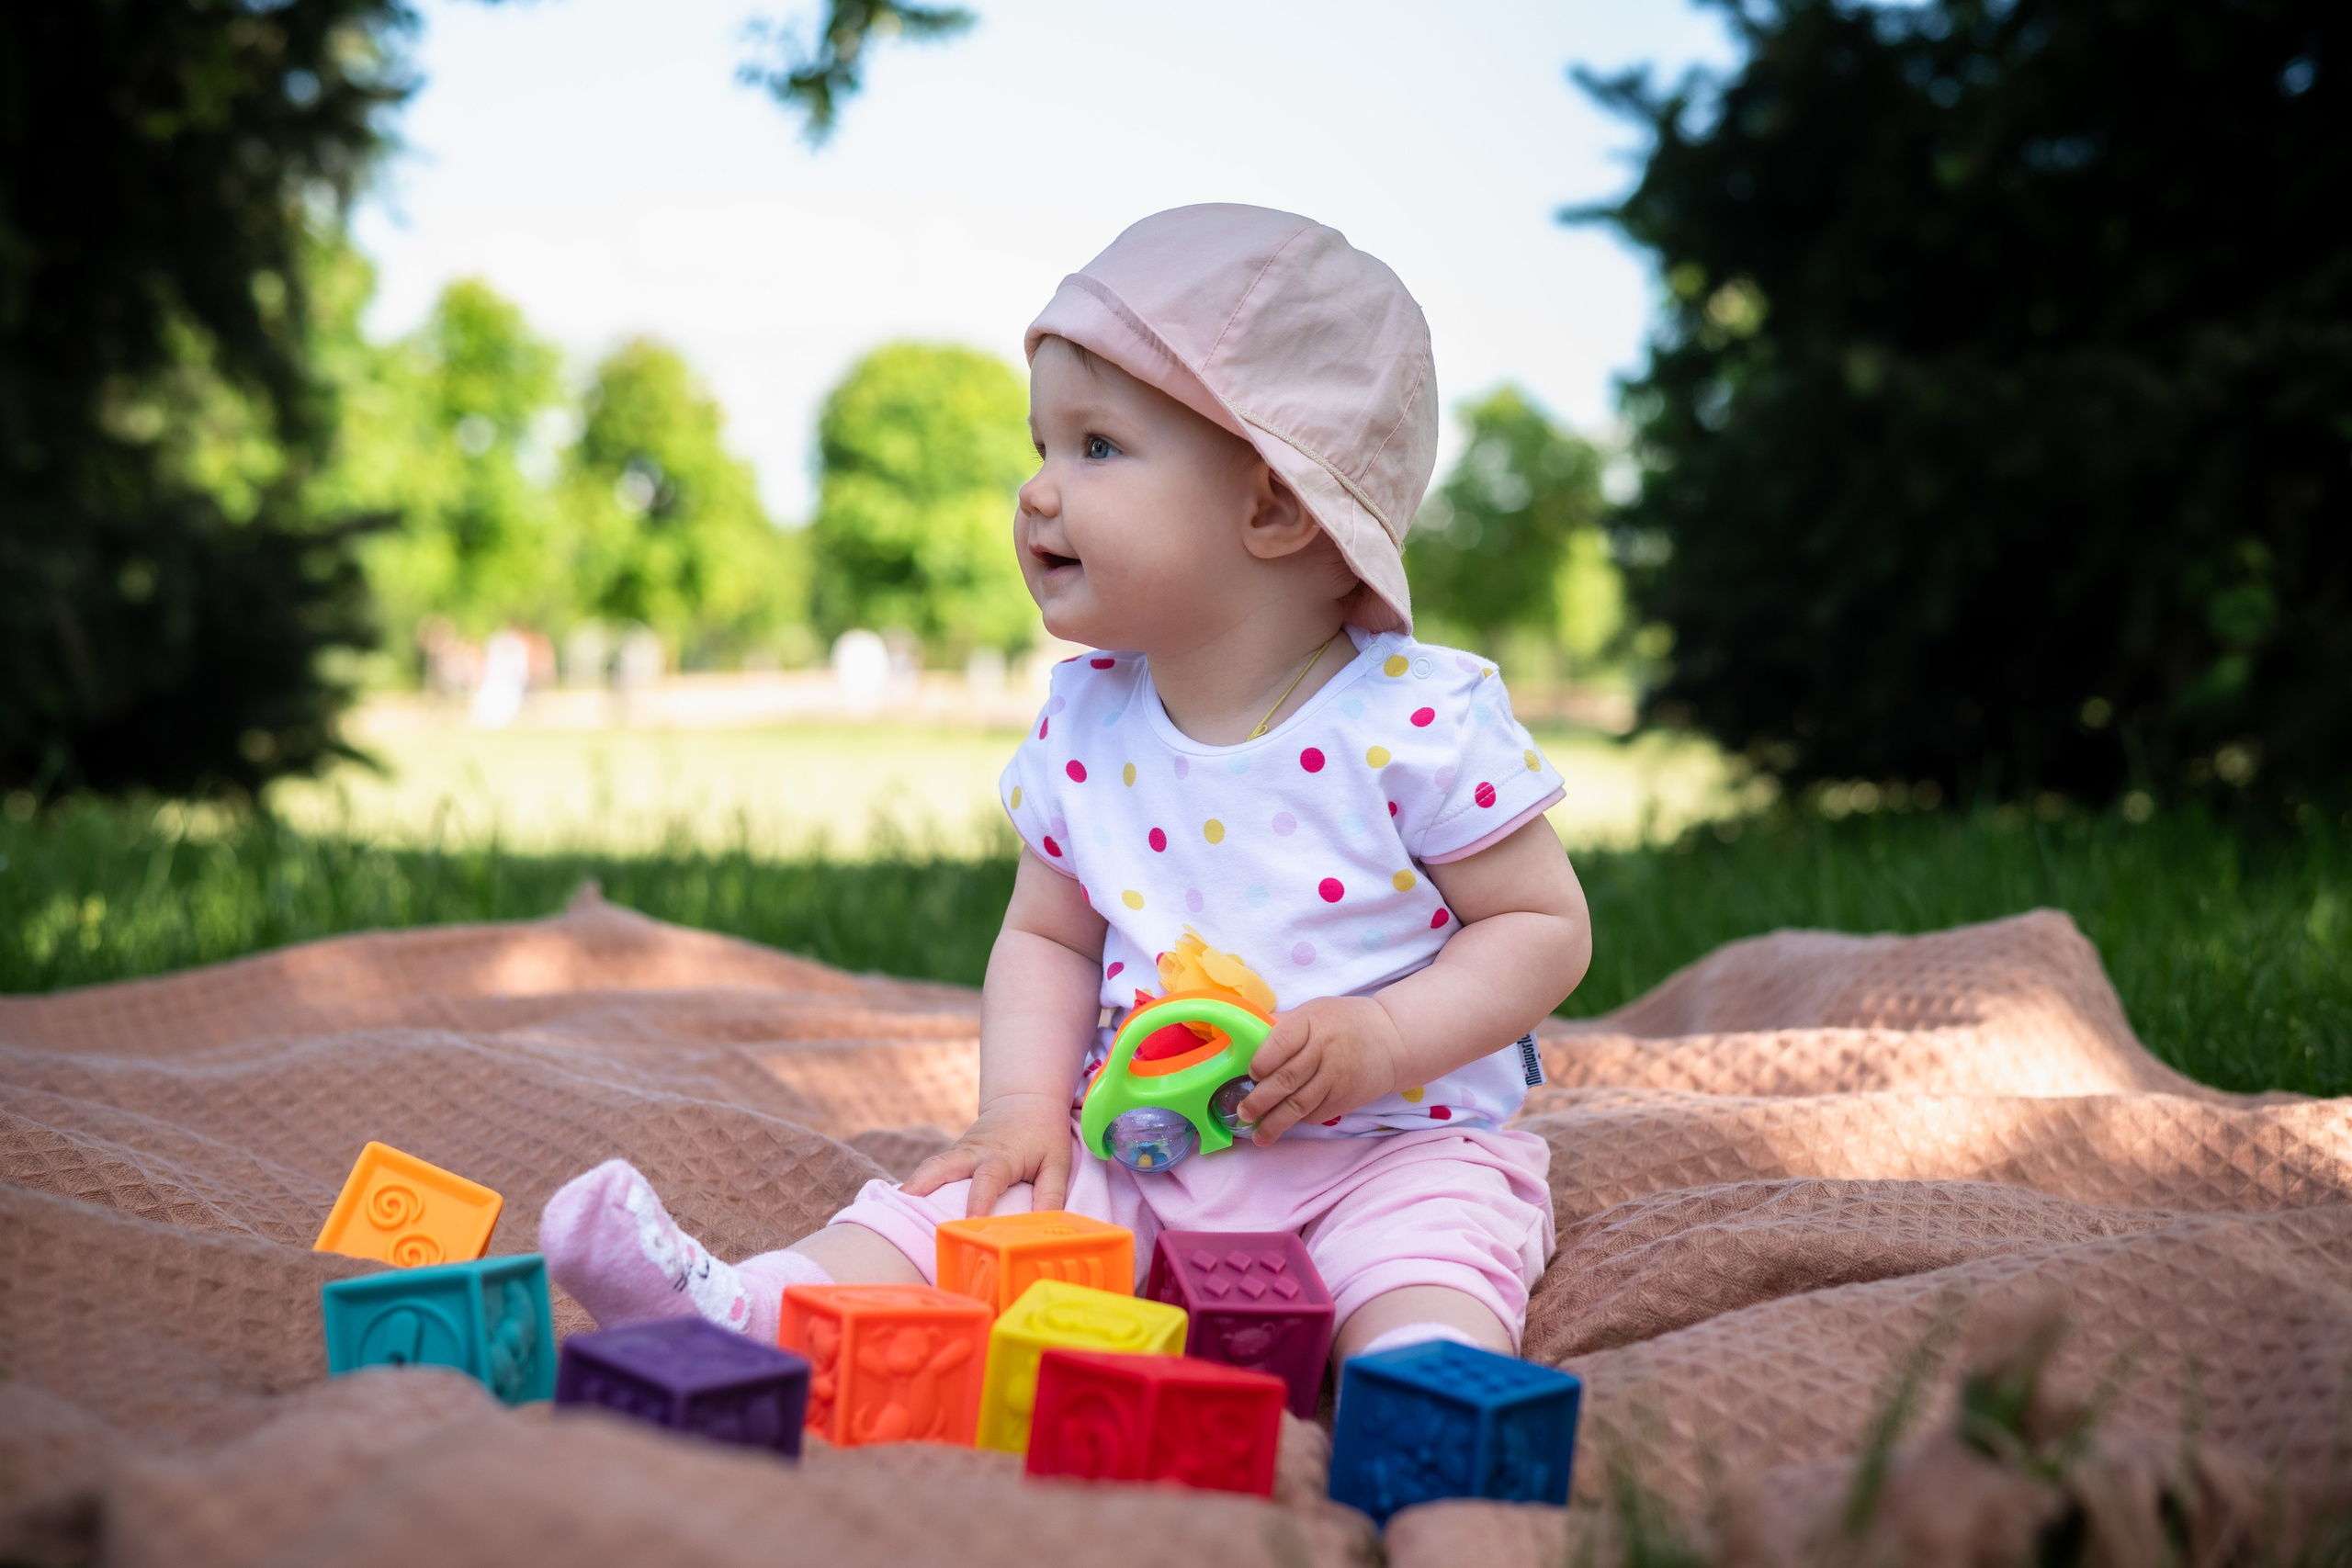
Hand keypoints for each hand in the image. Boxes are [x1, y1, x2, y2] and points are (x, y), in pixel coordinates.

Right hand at [901, 1091, 1074, 1217]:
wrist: (1025, 1099)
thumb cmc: (1043, 1134)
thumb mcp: (1057, 1163)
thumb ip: (1051, 1194)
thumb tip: (1045, 1227)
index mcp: (1002, 1156)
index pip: (988, 1179)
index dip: (978, 1202)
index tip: (968, 1223)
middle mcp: (974, 1153)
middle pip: (942, 1166)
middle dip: (922, 1186)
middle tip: (902, 1210)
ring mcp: (960, 1153)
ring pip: (931, 1167)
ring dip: (913, 1186)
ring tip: (893, 1212)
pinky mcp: (954, 1156)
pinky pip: (933, 1170)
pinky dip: (918, 1185)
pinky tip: (903, 1206)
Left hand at [1236, 996, 1406, 1143]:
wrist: (1393, 1040)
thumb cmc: (1345, 1022)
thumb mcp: (1315, 1011)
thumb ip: (1284, 1025)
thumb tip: (1246, 1037)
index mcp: (1312, 1021)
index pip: (1280, 1043)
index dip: (1261, 1062)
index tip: (1250, 1074)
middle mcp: (1324, 1049)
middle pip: (1286, 1079)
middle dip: (1260, 1100)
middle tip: (1243, 1113)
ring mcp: (1336, 1077)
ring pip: (1299, 1104)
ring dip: (1275, 1122)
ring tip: (1258, 1135)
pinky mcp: (1346, 1098)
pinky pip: (1316, 1114)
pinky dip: (1298, 1120)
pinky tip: (1284, 1125)